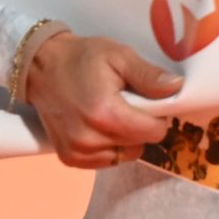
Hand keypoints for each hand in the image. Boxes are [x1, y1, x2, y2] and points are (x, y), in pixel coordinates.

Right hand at [22, 30, 185, 169]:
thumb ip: (148, 75)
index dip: (157, 117)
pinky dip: (108, 148)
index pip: (154, 132)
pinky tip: (98, 127)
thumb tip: (177, 88)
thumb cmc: (82, 58)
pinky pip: (106, 161)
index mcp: (106, 114)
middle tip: (125, 104)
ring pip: (125, 155)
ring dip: (125, 139)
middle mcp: (91, 139)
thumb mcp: (119, 56)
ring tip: (110, 115)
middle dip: (140, 126)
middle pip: (140, 144)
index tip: (146, 102)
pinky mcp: (70, 158)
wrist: (41, 66)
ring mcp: (78, 152)